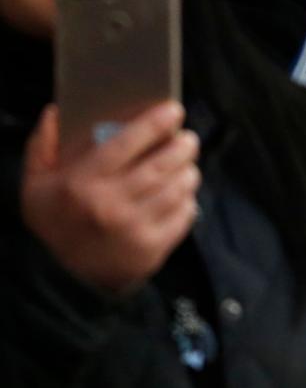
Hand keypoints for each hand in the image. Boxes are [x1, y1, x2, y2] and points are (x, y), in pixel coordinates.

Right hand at [21, 103, 198, 298]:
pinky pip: (184, 214)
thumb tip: (55, 112)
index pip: (127, 143)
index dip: (155, 123)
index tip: (173, 110)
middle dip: (183, 145)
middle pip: (162, 164)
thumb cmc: (55, 222)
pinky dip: (188, 200)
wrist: (64, 278)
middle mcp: (109, 204)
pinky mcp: (153, 248)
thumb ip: (42, 147)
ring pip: (178, 187)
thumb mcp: (35, 185)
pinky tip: (182, 193)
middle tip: (188, 138)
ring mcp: (134, 228)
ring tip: (186, 164)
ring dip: (188, 170)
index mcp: (81, 183)